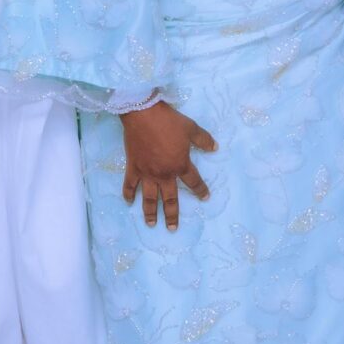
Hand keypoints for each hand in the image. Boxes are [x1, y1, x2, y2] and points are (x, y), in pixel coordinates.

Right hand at [119, 101, 214, 230]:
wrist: (143, 114)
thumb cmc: (169, 121)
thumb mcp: (191, 128)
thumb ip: (204, 140)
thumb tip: (215, 148)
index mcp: (180, 165)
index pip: (193, 181)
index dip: (200, 190)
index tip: (205, 198)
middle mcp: (164, 174)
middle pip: (170, 199)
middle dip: (172, 215)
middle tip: (173, 228)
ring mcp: (147, 173)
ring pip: (149, 198)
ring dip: (150, 213)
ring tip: (152, 224)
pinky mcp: (133, 168)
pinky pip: (130, 185)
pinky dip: (128, 194)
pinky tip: (129, 202)